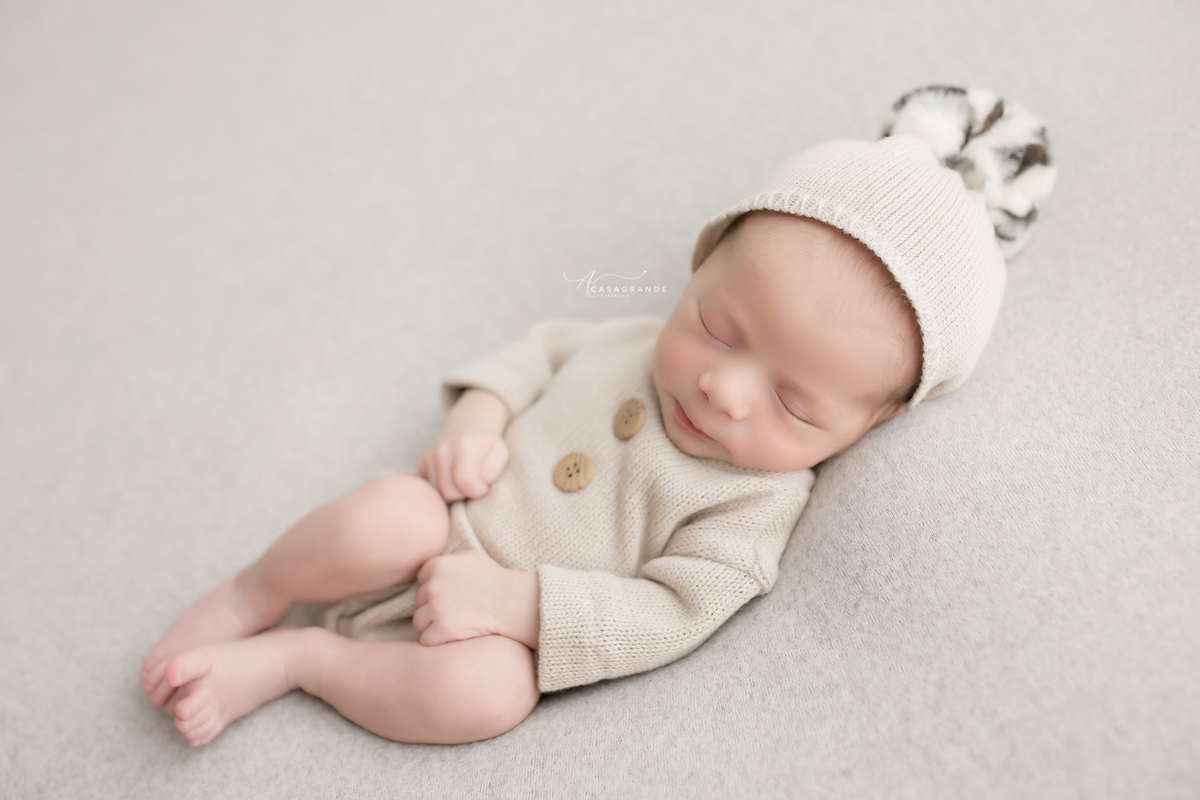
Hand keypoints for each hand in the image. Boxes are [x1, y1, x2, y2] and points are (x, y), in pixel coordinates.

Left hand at [412, 551, 539, 648]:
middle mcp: (433, 586)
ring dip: (433, 625)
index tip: (451, 594)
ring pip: (419, 621)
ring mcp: (436, 608)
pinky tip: (453, 635)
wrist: (512, 603)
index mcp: (438, 566)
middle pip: (419, 601)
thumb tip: (428, 569)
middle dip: (433, 606)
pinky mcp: (441, 630)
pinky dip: (438, 641)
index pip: (421, 580)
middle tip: (456, 610)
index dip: (435, 588)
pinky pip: (426, 639)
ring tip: (454, 623)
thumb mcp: (470, 557)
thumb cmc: (494, 579)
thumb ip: (447, 561)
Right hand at [418, 432, 508, 502]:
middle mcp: (442, 450)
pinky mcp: (422, 462)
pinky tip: (453, 477)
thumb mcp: (500, 453)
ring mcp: (429, 456)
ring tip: (464, 480)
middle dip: (464, 494)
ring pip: (438, 492)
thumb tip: (478, 483)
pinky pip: (431, 487)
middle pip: (449, 492)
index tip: (485, 486)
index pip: (466, 483)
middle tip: (474, 484)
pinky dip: (443, 487)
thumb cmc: (487, 443)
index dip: (478, 491)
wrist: (469, 423)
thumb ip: (493, 470)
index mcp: (463, 446)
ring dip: (453, 492)